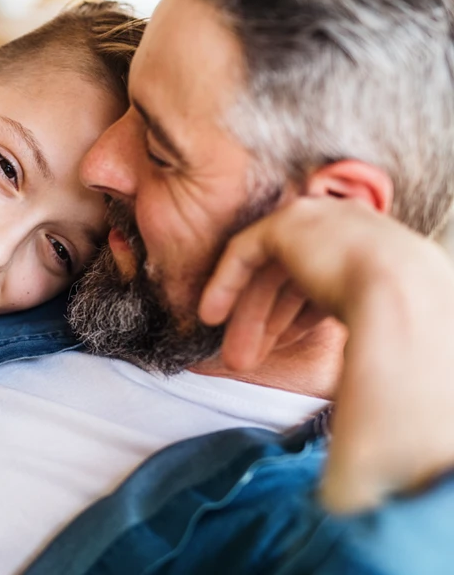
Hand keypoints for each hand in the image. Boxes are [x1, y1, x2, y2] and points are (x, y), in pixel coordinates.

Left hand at [199, 197, 453, 512]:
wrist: (405, 298)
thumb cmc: (408, 332)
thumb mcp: (385, 331)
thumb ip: (368, 336)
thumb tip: (369, 398)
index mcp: (380, 251)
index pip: (329, 282)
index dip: (300, 316)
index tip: (285, 347)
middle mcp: (350, 229)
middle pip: (294, 278)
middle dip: (267, 322)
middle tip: (245, 362)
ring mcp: (319, 220)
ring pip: (270, 272)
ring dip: (248, 315)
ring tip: (234, 361)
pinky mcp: (287, 222)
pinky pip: (245, 251)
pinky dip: (226, 283)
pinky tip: (211, 317)